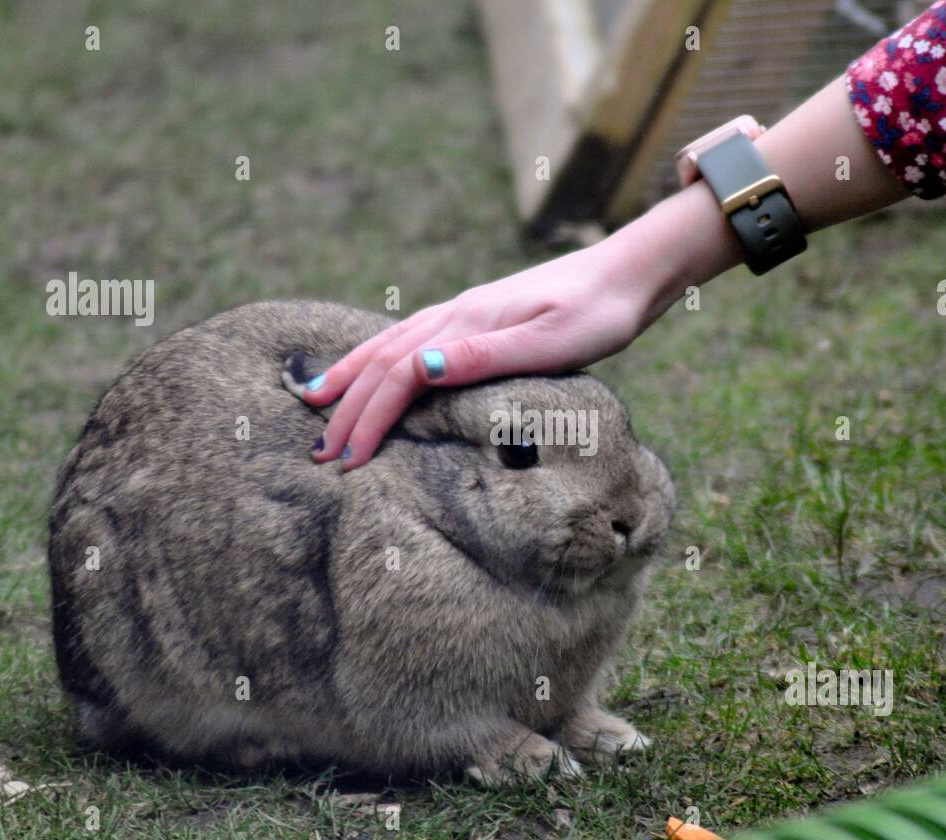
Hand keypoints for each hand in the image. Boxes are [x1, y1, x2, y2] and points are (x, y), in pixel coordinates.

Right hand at [302, 242, 650, 467]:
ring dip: (351, 375)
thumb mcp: (550, 340)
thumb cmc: (600, 312)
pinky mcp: (480, 316)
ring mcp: (465, 312)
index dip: (369, 419)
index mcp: (467, 324)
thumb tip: (420, 367)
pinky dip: (381, 356)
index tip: (349, 461)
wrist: (629, 272)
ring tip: (316, 399)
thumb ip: (485, 356)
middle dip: (347, 407)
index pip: (399, 375)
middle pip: (383, 361)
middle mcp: (456, 314)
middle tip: (320, 451)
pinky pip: (411, 337)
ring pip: (390, 344)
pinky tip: (378, 366)